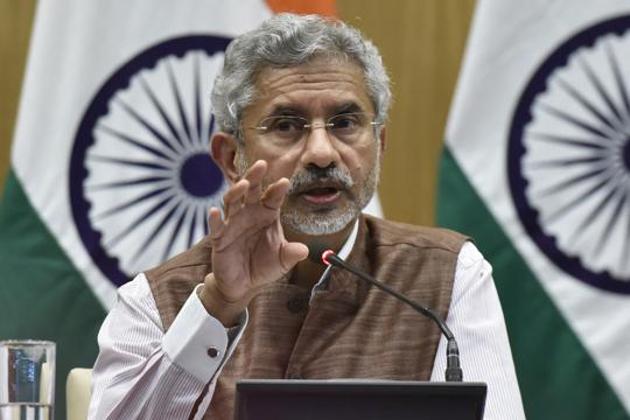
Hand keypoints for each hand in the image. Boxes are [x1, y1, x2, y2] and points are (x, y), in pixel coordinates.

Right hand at [199, 160, 307, 324]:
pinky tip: (214, 211)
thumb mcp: (281, 261)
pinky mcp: (219, 237)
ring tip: (244, 184)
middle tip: (261, 165)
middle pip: (251, 190)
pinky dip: (214, 218)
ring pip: (232, 201)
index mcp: (267, 214)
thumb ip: (292, 254)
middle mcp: (249, 213)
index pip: (273, 197)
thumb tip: (304, 251)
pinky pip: (215, 226)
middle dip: (255, 177)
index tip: (284, 182)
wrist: (243, 284)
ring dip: (237, 191)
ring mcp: (233, 223)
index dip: (277, 189)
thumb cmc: (263, 266)